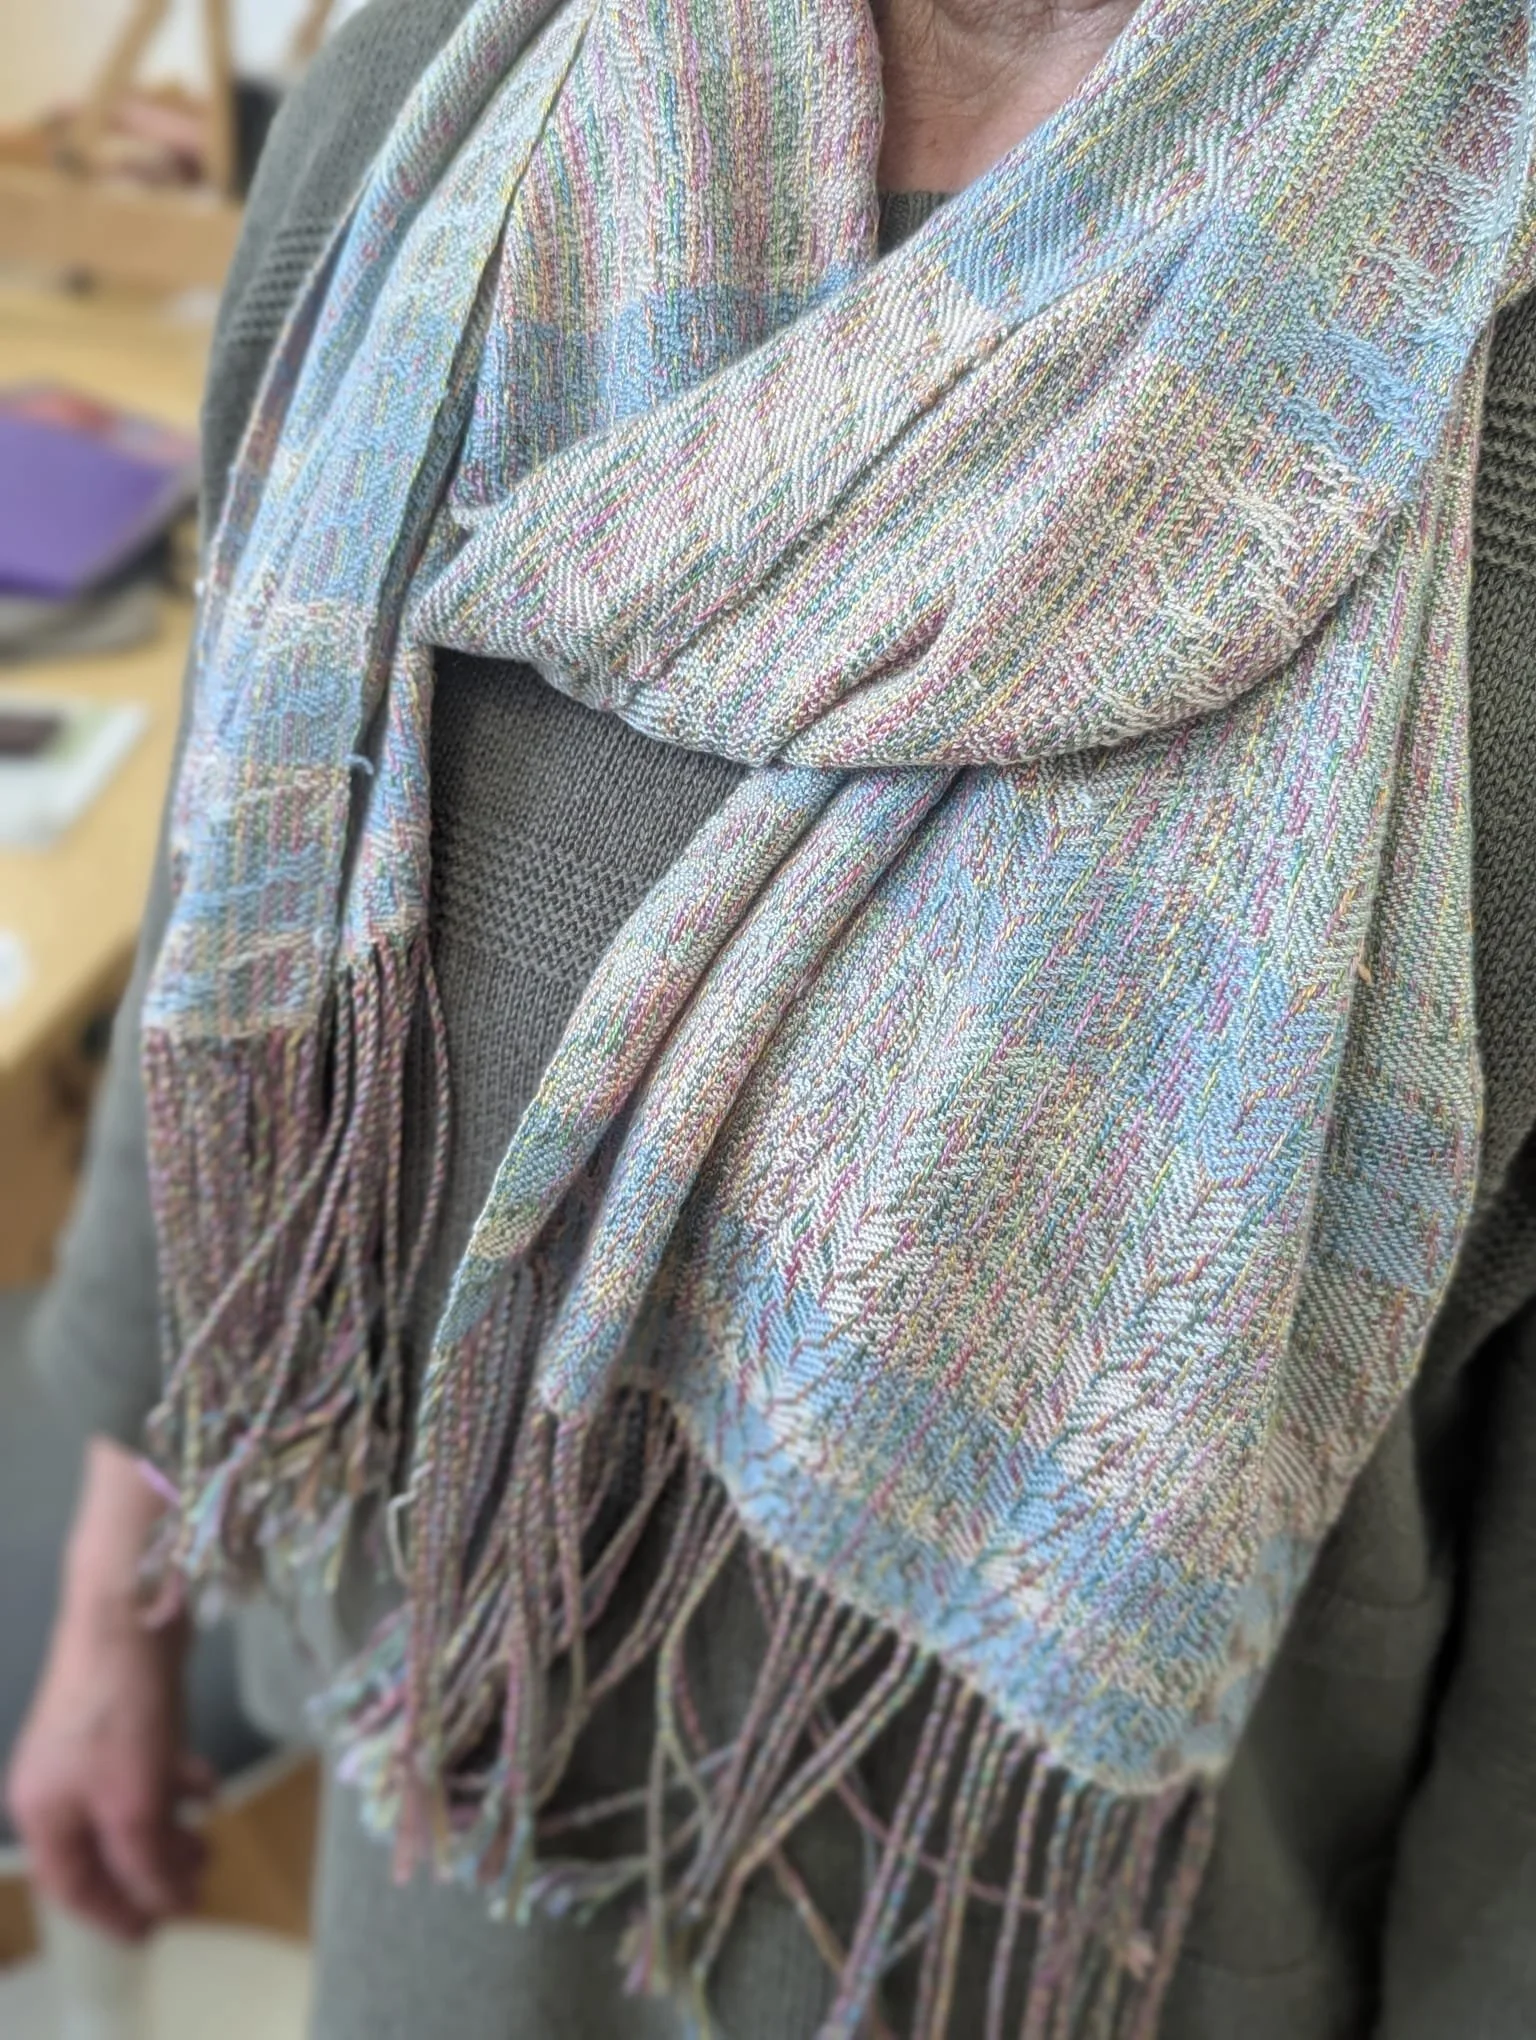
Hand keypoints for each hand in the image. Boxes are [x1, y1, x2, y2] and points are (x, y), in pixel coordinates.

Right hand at [6, 1438, 215, 1939]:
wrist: (130, 1609)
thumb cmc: (122, 1711)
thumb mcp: (134, 1803)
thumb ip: (147, 1862)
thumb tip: (167, 1907)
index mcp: (43, 1811)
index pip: (73, 1886)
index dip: (113, 1914)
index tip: (154, 1934)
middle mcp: (57, 1781)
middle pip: (105, 1847)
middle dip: (152, 1868)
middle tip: (201, 1880)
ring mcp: (87, 1744)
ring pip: (130, 1806)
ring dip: (169, 1827)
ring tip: (211, 1838)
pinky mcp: (120, 1713)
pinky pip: (146, 1766)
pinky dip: (173, 1780)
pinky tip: (206, 1784)